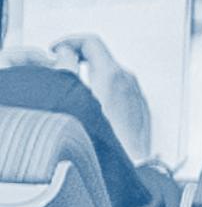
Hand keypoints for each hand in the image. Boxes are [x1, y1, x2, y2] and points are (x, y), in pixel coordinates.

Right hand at [8, 34, 151, 161]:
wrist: (130, 165)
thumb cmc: (104, 138)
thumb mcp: (74, 96)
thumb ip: (66, 69)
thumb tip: (64, 54)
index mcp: (113, 74)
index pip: (91, 42)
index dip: (69, 42)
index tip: (57, 50)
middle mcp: (129, 81)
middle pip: (102, 57)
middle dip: (78, 58)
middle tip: (60, 66)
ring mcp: (137, 95)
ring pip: (111, 74)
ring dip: (91, 74)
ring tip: (73, 87)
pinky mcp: (140, 109)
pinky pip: (120, 90)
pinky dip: (104, 89)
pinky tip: (91, 105)